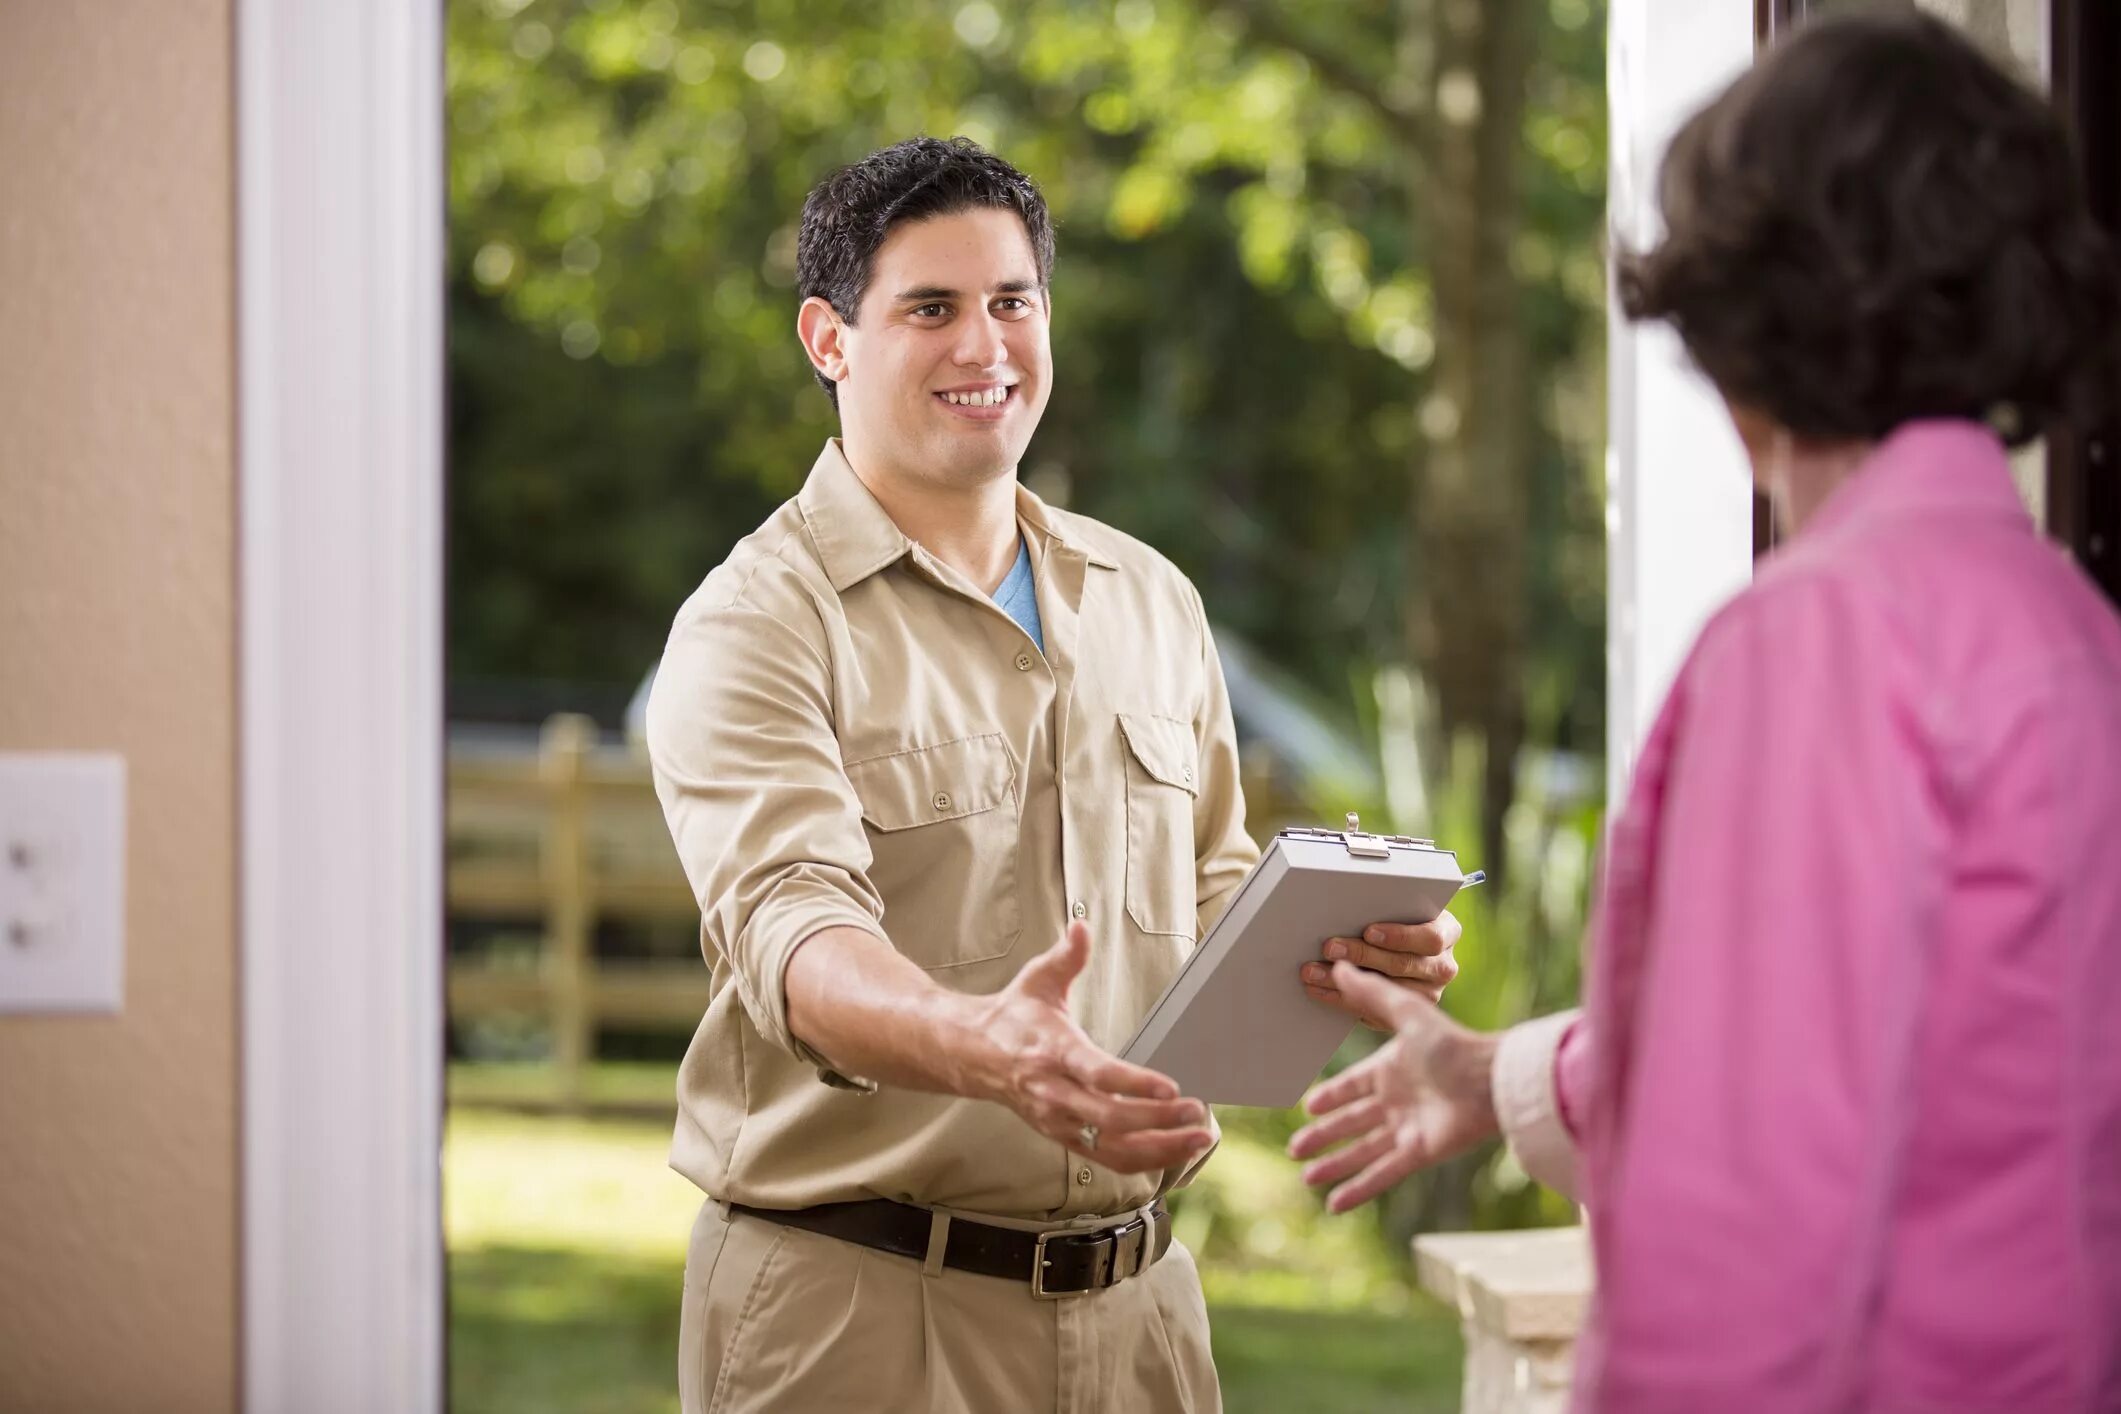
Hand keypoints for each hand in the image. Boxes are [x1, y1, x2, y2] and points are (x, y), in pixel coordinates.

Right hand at [969, 921, 1214, 1174]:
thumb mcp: (1037, 979)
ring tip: (1197, 1138)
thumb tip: (1081, 927)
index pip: (1096, 1073)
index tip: (1171, 1087)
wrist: (971, 1054)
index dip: (1134, 1084)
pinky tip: (1174, 1151)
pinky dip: (1144, 1161)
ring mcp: (1059, 1121)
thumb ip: (1066, 957)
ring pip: (1112, 1148)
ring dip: (1159, 1148)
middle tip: (1197, 1113)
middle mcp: (1055, 1092)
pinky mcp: (1064, 1138)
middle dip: (1158, 1120)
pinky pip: (1108, 1159)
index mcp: (1053, 1051)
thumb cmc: (1012, 1016)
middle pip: (1110, 1119)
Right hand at [1287, 962, 1499, 1212]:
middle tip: (1295, 1148)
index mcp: (1392, 1069)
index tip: (1307, 1107)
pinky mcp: (1419, 1155)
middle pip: (1351, 1123)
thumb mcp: (1406, 1013)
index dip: (1330, 1096)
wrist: (1491, 1082)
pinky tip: (1335, 1204)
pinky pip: (1382, 1175)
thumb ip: (1371, 994)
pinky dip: (1358, 1189)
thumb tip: (1338, 964)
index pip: (1352, 1087)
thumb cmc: (1452, 1044)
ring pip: (1361, 1152)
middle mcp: (1397, 1101)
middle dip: (1323, 1136)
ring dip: (1335, 1165)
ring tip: (1307, 1178)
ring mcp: (1407, 1130)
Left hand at [1299, 911, 1461, 1022]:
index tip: (1369, 931)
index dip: (1400, 936)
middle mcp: (1443, 966)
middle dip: (1362, 955)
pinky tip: (1319, 990)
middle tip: (1329, 948)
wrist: (1400, 945)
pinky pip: (1374, 1012)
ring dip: (1345, 982)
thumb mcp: (1401, 906)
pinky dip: (1342, 999)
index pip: (1431, 938)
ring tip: (1314, 972)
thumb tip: (1349, 905)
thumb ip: (1386, 905)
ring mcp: (1429, 993)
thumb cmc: (1397, 916)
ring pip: (1387, 992)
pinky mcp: (1406, 1012)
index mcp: (1448, 933)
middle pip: (1404, 964)